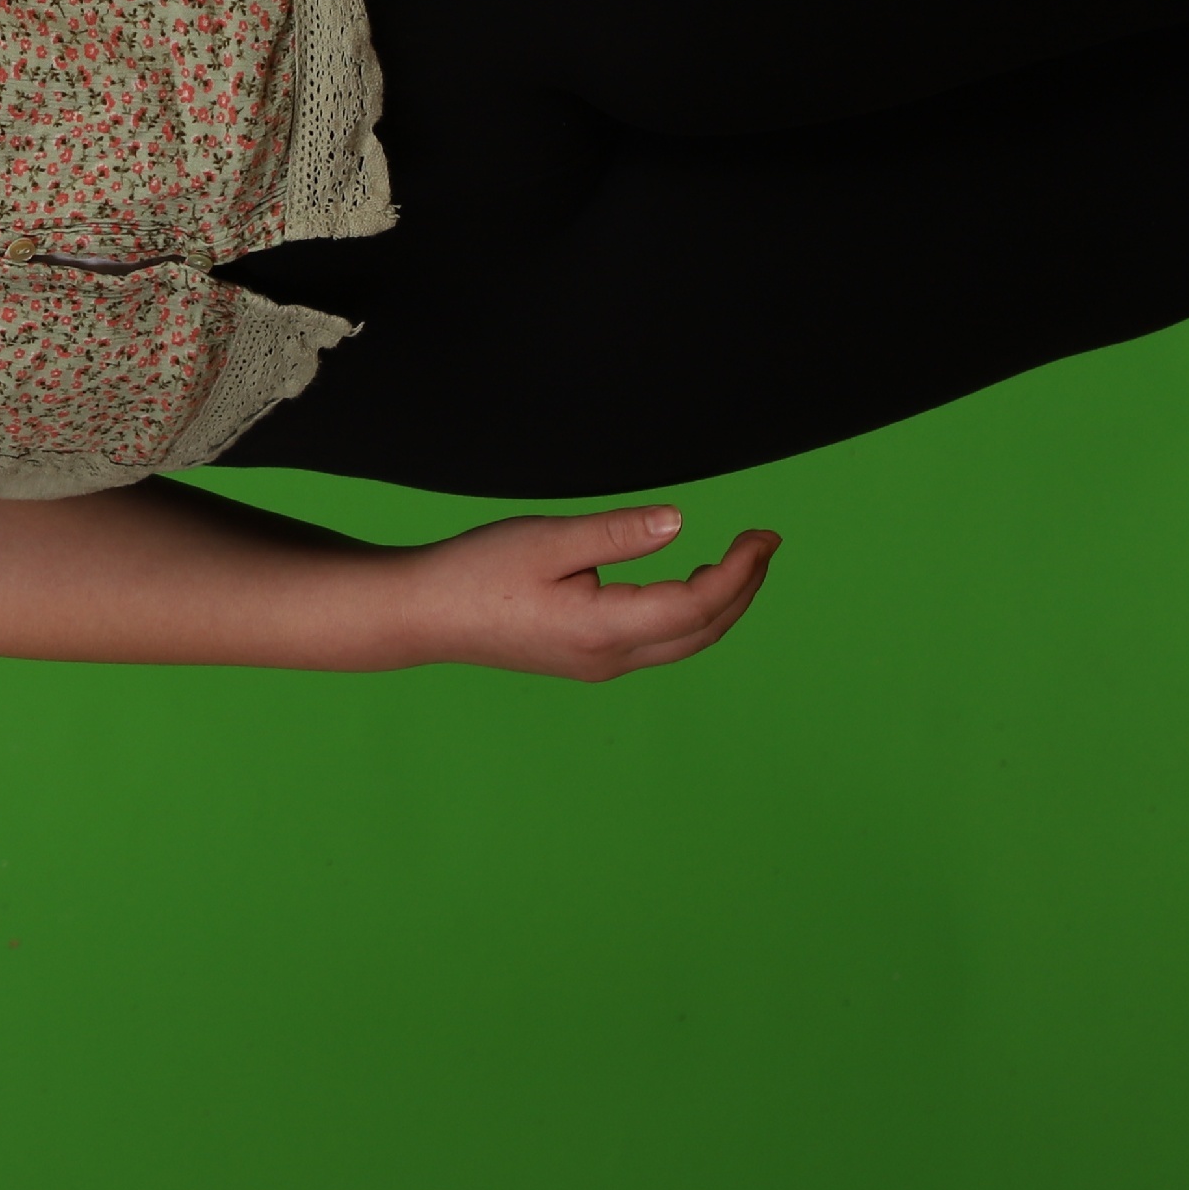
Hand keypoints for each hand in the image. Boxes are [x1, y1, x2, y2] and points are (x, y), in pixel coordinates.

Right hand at [401, 508, 778, 679]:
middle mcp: (610, 657)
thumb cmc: (476, 571)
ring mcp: (598, 664)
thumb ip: (617, 532)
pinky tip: (689, 585)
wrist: (423, 614)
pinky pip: (660, 642)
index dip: (739, 572)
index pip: (697, 605)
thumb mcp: (547, 538)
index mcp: (603, 629)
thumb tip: (680, 524)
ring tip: (742, 563)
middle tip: (765, 543)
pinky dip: (691, 613)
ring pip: (685, 642)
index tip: (762, 536)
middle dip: (744, 589)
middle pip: (703, 632)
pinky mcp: (586, 659)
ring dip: (722, 604)